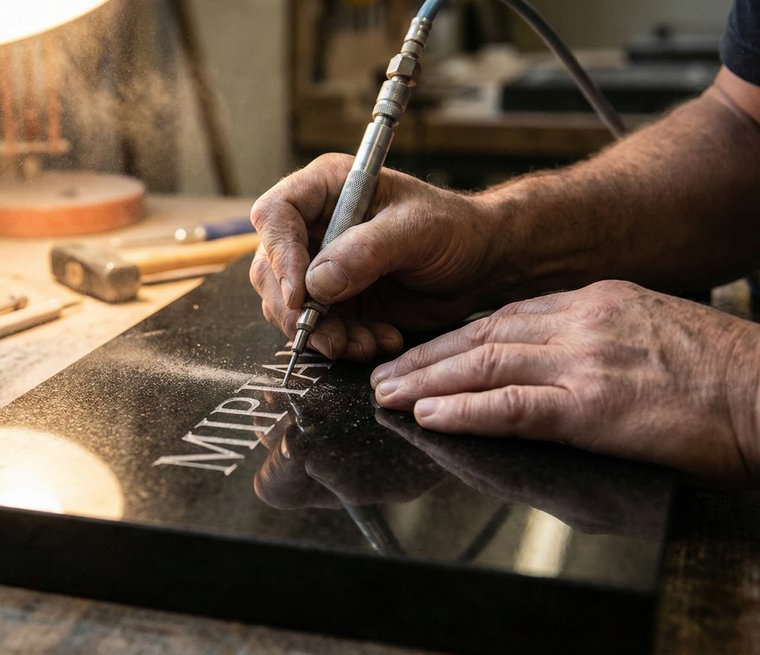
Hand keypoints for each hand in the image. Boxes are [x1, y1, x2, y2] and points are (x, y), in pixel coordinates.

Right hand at [249, 153, 507, 360]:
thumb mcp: (417, 230)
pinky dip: (342, 343)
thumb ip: (367, 251)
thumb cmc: (455, 229)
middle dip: (296, 309)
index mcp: (326, 189)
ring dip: (321, 333)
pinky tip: (378, 341)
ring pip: (288, 306)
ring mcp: (320, 266)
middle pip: (270, 268)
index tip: (300, 295)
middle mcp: (314, 226)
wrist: (480, 263)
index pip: (276, 215)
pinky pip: (317, 328)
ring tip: (364, 344)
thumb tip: (316, 282)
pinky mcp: (334, 301)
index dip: (279, 255)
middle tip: (329, 336)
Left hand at [371, 280, 759, 486]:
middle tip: (383, 375)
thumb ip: (594, 341)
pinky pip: (514, 407)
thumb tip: (548, 365)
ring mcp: (587, 362)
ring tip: (387, 395)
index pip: (506, 317)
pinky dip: (465, 410)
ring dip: (427, 382)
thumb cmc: (721, 375)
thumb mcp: (649, 333)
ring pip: (485, 365)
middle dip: (425, 358)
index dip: (453, 338)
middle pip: (481, 336)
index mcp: (595, 302)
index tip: (421, 353)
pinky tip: (430, 414)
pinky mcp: (595, 407)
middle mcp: (583, 322)